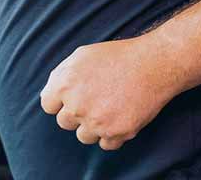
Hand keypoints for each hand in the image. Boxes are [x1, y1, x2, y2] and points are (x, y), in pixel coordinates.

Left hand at [40, 36, 183, 150]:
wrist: (152, 64)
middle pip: (65, 123)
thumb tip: (52, 94)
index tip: (73, 98)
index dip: (60, 101)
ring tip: (109, 108)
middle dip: (77, 113)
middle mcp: (76, 106)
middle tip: (95, 100)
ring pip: (84, 136)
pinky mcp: (116, 133)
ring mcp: (96, 122)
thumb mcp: (81, 55)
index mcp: (64, 85)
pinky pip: (106, 144)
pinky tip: (120, 118)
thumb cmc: (117, 56)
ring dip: (93, 126)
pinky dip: (112, 135)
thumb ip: (61, 76)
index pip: (48, 105)